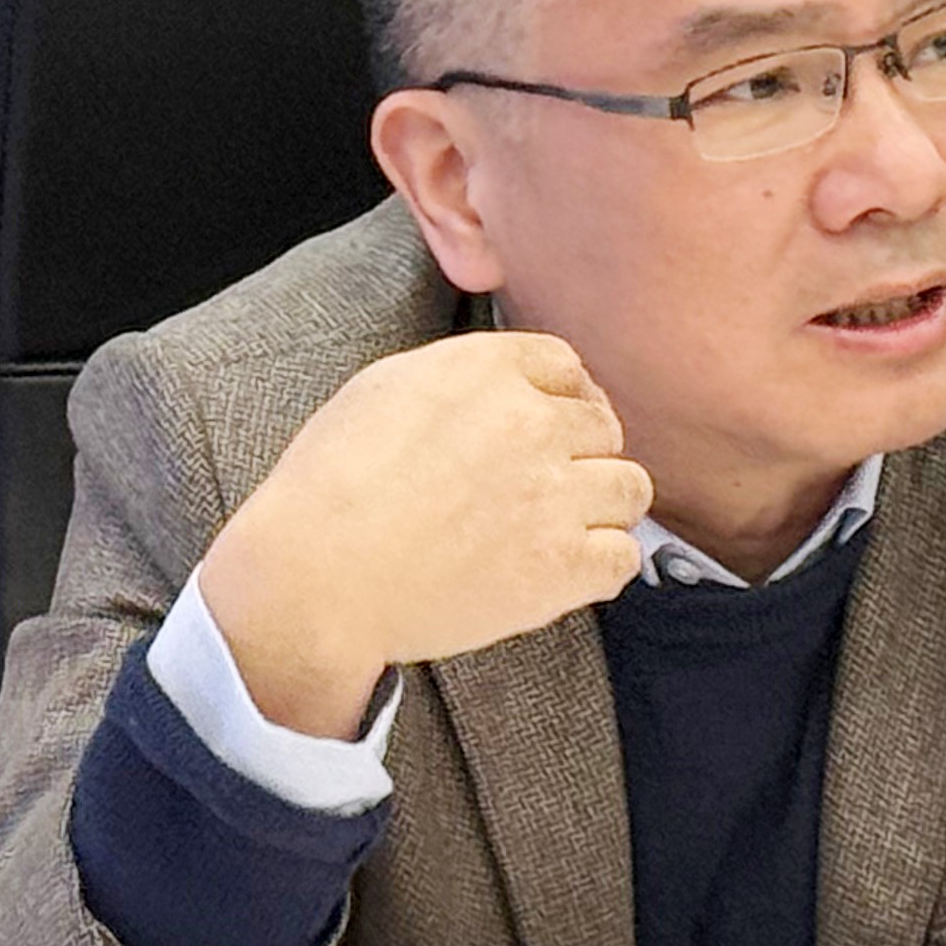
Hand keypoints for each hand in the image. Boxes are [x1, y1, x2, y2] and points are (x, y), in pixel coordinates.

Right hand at [193, 330, 653, 738]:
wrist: (316, 578)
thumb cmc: (328, 489)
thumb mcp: (382, 391)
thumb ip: (457, 378)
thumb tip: (497, 386)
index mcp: (485, 370)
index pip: (566, 367)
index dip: (562, 401)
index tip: (550, 431)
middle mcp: (530, 423)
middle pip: (604, 428)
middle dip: (579, 456)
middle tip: (545, 490)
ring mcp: (553, 495)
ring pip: (630, 489)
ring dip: (601, 508)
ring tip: (560, 531)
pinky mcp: (562, 566)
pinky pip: (624, 556)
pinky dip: (601, 565)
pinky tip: (566, 572)